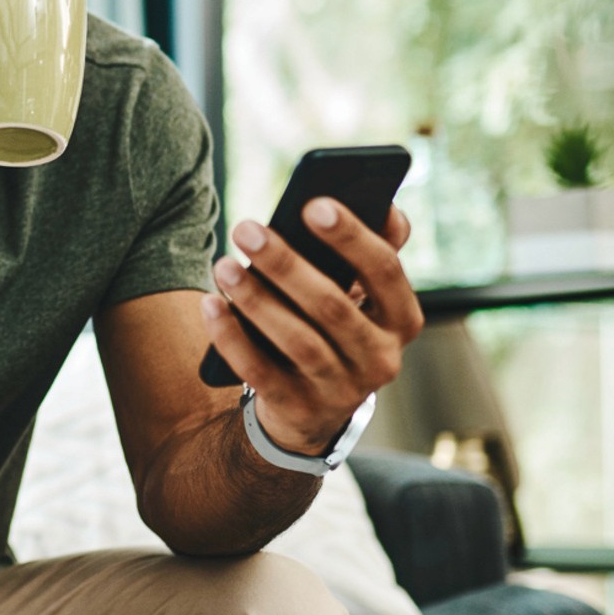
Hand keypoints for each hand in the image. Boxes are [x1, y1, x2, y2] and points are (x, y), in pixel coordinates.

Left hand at [198, 201, 423, 454]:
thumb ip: (375, 250)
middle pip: (332, 306)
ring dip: (255, 299)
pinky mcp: (300, 410)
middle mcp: (381, 359)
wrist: (312, 408)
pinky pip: (260, 372)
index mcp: (403, 320)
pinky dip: (232, 337)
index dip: (351, 237)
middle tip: (246, 228)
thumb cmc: (335, 328)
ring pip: (297, 341)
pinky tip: (210, 304)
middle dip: (286, 264)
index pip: (385, 272)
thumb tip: (388, 205)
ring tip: (222, 265)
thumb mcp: (362, 295)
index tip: (312, 204)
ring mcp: (342, 391)